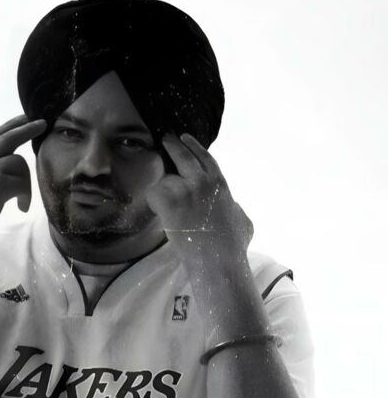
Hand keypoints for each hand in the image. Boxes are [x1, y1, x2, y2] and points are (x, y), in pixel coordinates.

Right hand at [0, 115, 46, 250]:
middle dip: (27, 128)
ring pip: (19, 162)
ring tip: (23, 202)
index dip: (9, 128)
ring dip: (27, 182)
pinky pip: (22, 182)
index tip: (23, 121)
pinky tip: (21, 208)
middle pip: (7, 136)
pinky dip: (25, 196)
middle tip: (42, 123)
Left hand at [146, 133, 252, 259]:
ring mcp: (185, 189)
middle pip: (183, 155)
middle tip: (165, 137)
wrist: (218, 260)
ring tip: (164, 205)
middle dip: (173, 144)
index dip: (194, 147)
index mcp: (219, 184)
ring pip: (165, 179)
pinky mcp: (169, 201)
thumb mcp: (243, 221)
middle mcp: (202, 181)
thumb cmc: (232, 246)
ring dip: (163, 191)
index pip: (205, 158)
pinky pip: (153, 194)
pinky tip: (160, 214)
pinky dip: (153, 204)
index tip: (185, 138)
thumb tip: (234, 209)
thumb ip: (235, 209)